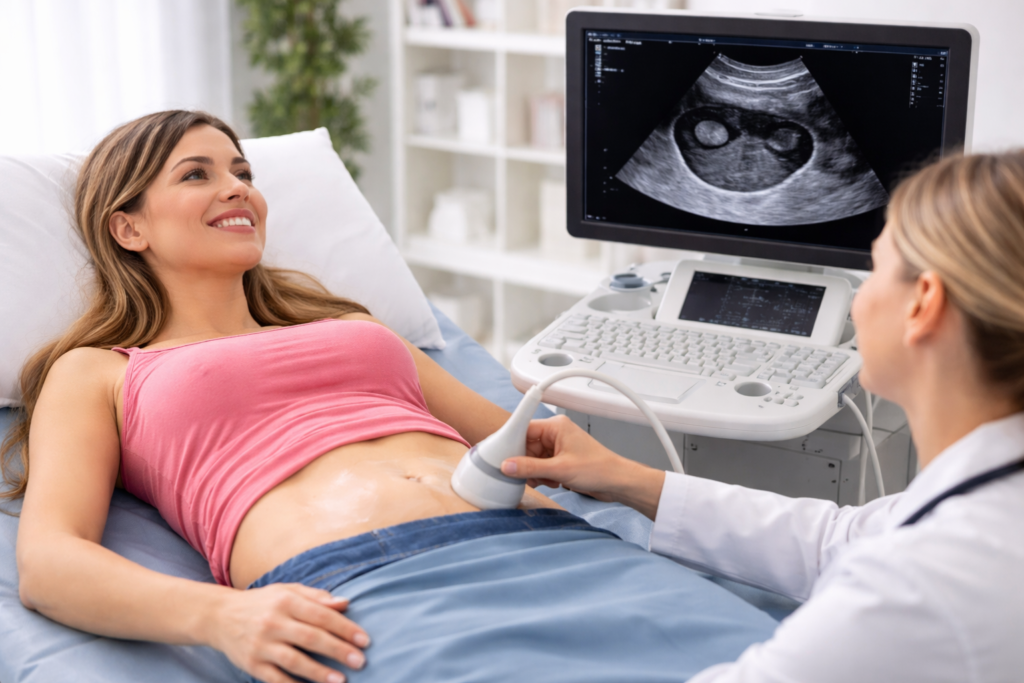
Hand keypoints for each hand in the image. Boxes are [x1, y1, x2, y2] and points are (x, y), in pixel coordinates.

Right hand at [207, 583, 369, 682]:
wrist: (219, 616)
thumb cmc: (262, 603)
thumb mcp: (287, 591)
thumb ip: (317, 597)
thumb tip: (345, 603)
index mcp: (286, 601)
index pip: (321, 615)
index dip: (345, 628)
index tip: (365, 640)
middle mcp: (273, 622)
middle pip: (310, 638)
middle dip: (338, 650)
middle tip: (360, 661)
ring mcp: (261, 645)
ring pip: (294, 661)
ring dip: (319, 672)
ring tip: (340, 680)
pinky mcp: (251, 664)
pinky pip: (275, 679)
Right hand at [500, 415, 665, 518]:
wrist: (618, 483)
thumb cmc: (599, 469)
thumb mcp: (559, 470)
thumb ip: (529, 468)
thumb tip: (505, 466)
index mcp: (556, 427)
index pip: (523, 429)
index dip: (511, 443)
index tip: (499, 454)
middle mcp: (556, 434)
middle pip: (525, 447)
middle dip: (526, 464)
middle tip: (529, 476)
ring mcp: (558, 448)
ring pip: (532, 459)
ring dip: (536, 473)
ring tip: (550, 479)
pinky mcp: (561, 461)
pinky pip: (541, 467)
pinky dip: (543, 476)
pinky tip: (555, 482)